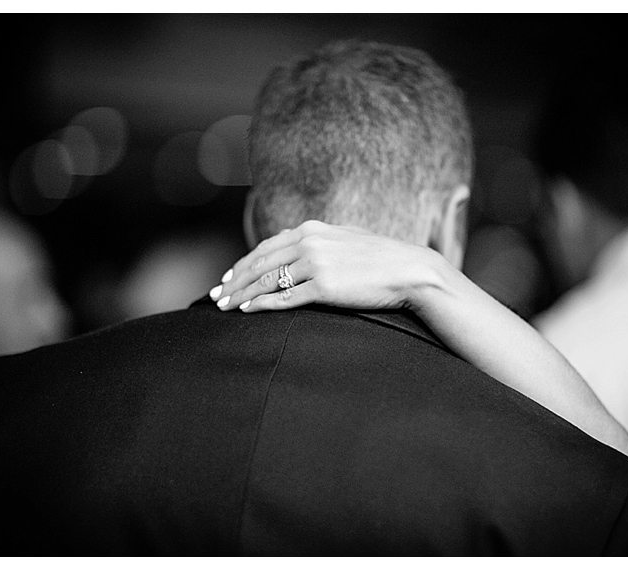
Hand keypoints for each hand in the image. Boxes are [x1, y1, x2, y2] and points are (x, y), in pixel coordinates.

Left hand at [208, 220, 443, 312]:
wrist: (410, 271)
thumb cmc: (383, 259)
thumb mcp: (347, 239)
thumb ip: (321, 241)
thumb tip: (300, 248)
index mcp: (313, 229)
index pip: (267, 246)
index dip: (244, 263)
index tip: (229, 277)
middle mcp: (309, 242)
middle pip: (260, 263)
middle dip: (235, 281)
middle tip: (216, 296)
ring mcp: (316, 264)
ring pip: (268, 281)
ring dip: (242, 294)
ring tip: (226, 308)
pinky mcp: (325, 287)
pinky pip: (285, 298)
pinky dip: (263, 304)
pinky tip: (249, 311)